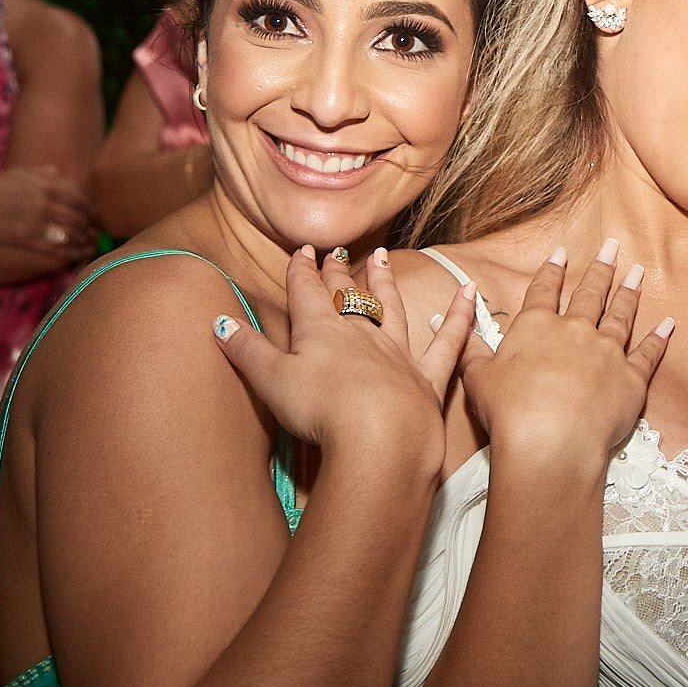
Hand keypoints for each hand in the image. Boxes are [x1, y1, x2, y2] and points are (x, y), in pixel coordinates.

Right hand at [0, 164, 95, 258]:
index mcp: (50, 184)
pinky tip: (76, 256)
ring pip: (72, 235)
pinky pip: (57, 249)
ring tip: (88, 245)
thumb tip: (62, 174)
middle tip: (95, 234)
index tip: (95, 219)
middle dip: (90, 229)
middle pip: (80, 219)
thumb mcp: (23, 172)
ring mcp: (38, 221)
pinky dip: (71, 253)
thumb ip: (46, 173)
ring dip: (84, 242)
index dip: (92, 213)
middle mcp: (47, 202)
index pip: (82, 201)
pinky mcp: (28, 238)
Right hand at [212, 246, 457, 471]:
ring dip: (385, 282)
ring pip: (392, 307)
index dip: (301, 272)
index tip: (302, 252)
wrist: (379, 435)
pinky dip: (460, 315)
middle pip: (347, 296)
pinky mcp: (427, 377)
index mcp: (319, 331)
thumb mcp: (270, 380)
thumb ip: (246, 350)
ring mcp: (397, 352)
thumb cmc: (320, 410)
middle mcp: (360, 333)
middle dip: (338, 272)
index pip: (307, 293)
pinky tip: (469, 292)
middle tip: (337, 250)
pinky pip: (448, 340)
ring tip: (382, 257)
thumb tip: (218, 322)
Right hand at [458, 242, 670, 462]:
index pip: (544, 291)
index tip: (562, 252)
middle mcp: (575, 331)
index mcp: (537, 327)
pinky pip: (649, 352)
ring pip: (621, 315)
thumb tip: (453, 322)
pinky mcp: (631, 378)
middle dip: (600, 269)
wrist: (550, 442)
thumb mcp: (478, 378)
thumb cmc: (509, 413)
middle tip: (611, 247)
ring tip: (637, 273)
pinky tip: (667, 323)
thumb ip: (471, 348)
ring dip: (629, 293)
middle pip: (589, 294)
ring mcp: (607, 352)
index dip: (552, 270)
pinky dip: (659, 337)